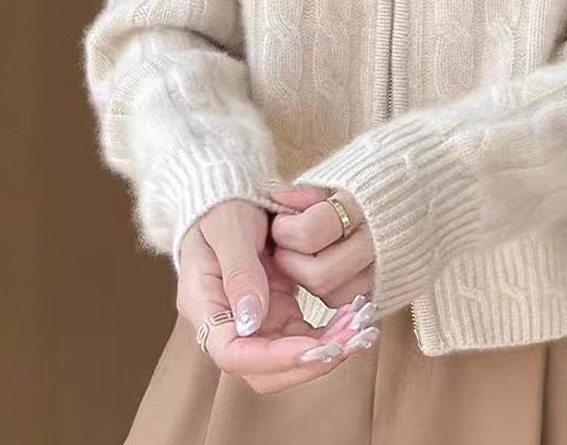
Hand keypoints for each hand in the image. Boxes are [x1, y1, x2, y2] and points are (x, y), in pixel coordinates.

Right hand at [176, 199, 379, 394]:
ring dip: (325, 352)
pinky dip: (329, 335)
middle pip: (263, 370)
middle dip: (307, 364)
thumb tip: (251, 321)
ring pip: (289, 360)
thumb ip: (239, 272)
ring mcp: (255, 320)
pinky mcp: (276, 312)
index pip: (233, 354)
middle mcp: (228, 324)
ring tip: (361, 330)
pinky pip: (303, 337)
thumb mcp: (229, 229)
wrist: (229, 196)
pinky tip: (355, 319)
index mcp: (206, 305)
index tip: (313, 348)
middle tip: (348, 342)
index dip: (274, 359)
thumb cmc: (220, 208)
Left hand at [267, 185, 376, 310]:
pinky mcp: (388, 288)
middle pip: (319, 276)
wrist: (425, 191)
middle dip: (292, 262)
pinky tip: (329, 264)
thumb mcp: (339, 176)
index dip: (285, 231)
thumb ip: (307, 191)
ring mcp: (385, 270)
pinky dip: (332, 289)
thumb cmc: (373, 183)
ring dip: (310, 280)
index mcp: (362, 207)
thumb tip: (276, 199)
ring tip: (310, 254)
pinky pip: (350, 303)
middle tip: (288, 245)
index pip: (309, 233)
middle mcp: (377, 243)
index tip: (282, 220)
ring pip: (332, 296)